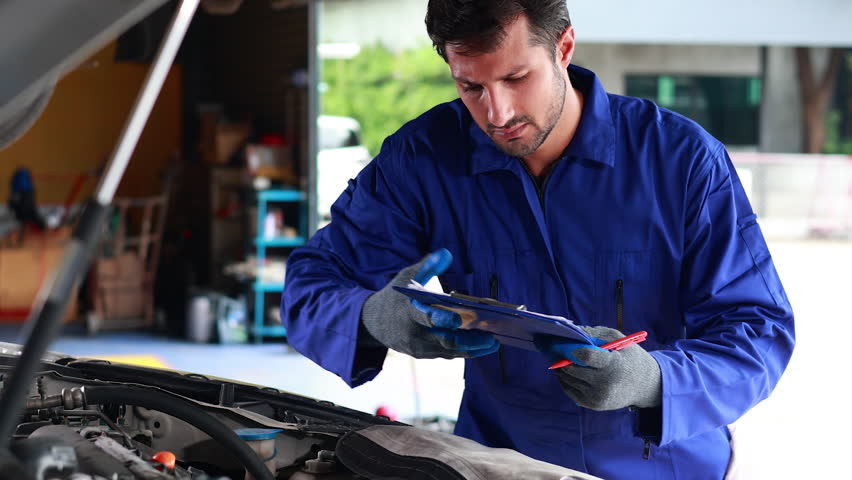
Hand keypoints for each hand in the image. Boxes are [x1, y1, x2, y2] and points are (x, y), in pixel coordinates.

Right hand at [361, 249, 499, 358]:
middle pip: (446, 341)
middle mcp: (414, 334)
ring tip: (493, 342)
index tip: (460, 319)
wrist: (373, 323)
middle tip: (492, 338)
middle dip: (471, 341)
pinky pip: (447, 354)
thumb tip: (447, 253)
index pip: (427, 317)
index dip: (443, 319)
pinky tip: (482, 345)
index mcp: (408, 312)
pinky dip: (465, 350)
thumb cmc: (394, 297)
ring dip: (473, 348)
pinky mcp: (424, 355)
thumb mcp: (406, 277)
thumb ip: (427, 266)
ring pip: (450, 351)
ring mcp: (419, 348)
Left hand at [535, 326, 660, 410]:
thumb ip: (597, 334)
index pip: (586, 356)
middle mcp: (605, 384)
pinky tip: (565, 370)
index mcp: (614, 365)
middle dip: (560, 357)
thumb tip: (574, 330)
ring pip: (568, 380)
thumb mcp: (621, 341)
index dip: (571, 348)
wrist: (646, 387)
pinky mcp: (593, 405)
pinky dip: (564, 380)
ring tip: (557, 357)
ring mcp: (598, 397)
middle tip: (552, 348)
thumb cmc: (631, 359)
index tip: (562, 342)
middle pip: (572, 368)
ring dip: (560, 368)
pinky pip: (570, 390)